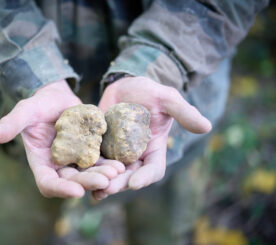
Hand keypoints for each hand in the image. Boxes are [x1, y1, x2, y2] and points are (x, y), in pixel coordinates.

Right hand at [0, 80, 123, 197]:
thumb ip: (11, 123)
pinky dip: (109, 163)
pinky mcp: (89, 151)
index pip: (48, 183)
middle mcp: (58, 166)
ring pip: (89, 173)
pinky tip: (122, 162)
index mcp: (41, 162)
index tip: (77, 191)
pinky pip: (100, 161)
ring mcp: (75, 160)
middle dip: (89, 182)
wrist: (56, 97)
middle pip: (73, 181)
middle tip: (106, 180)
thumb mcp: (24, 111)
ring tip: (117, 171)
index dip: (60, 190)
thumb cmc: (38, 104)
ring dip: (103, 175)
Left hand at [92, 76, 211, 199]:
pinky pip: (94, 160)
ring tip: (92, 188)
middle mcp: (136, 156)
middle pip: (129, 176)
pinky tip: (78, 174)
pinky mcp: (100, 147)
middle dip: (119, 183)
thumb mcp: (167, 99)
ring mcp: (117, 153)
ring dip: (101, 181)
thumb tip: (207, 126)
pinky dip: (88, 168)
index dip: (145, 177)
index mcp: (154, 149)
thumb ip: (183, 113)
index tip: (135, 182)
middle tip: (107, 188)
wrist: (126, 87)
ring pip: (110, 173)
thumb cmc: (150, 92)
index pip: (153, 169)